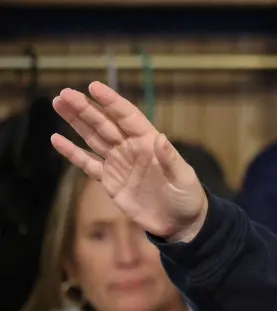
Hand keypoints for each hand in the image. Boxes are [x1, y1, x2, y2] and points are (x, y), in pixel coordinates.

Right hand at [50, 82, 207, 241]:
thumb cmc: (187, 197)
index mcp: (149, 142)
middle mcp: (131, 148)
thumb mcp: (183, 178)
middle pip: (104, 124)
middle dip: (85, 108)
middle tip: (65, 93)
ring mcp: (118, 163)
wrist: (178, 223)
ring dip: (75, 122)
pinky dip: (72, 152)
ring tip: (58, 104)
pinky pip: (87, 163)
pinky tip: (56, 139)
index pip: (127, 116)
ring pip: (93, 138)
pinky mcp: (109, 181)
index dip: (111, 102)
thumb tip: (160, 137)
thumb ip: (170, 159)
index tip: (93, 87)